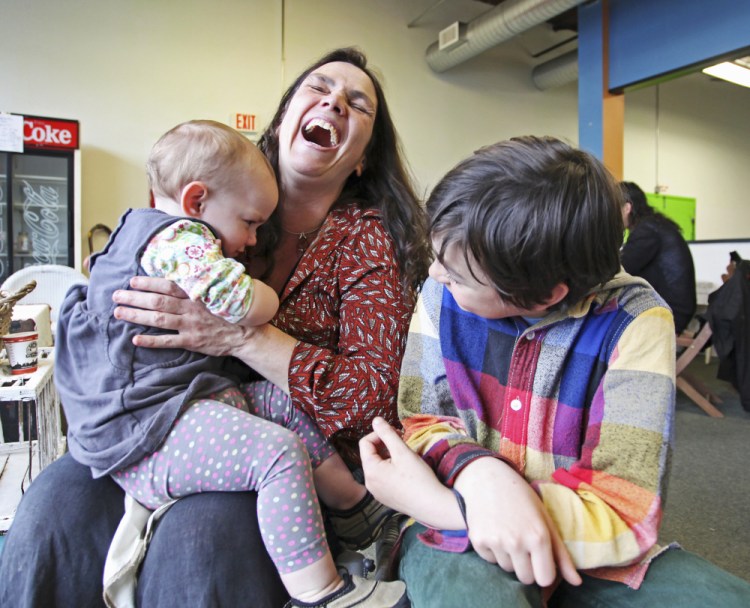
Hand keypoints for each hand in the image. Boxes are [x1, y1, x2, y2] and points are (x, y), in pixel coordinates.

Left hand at [112, 275, 251, 356]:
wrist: (246, 333)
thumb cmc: (231, 309)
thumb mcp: (221, 289)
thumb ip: (205, 279)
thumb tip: (197, 262)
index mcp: (196, 293)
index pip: (168, 285)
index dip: (148, 283)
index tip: (132, 281)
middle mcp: (190, 308)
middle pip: (157, 301)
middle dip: (134, 298)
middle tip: (116, 296)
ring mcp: (190, 325)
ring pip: (158, 319)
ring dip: (136, 315)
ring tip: (119, 312)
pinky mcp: (191, 341)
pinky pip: (167, 341)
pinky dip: (151, 340)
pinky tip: (135, 338)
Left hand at [360, 417, 463, 529]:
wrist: (433, 506)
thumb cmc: (418, 478)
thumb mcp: (402, 451)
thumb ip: (387, 433)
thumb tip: (375, 420)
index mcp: (370, 470)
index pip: (365, 443)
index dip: (379, 434)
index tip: (396, 433)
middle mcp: (369, 483)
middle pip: (370, 455)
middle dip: (385, 446)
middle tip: (403, 444)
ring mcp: (376, 493)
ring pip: (377, 467)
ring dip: (388, 458)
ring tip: (406, 459)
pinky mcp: (385, 499)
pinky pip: (382, 479)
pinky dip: (391, 470)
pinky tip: (406, 473)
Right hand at [455, 458, 580, 587]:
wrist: (488, 478)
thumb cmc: (522, 498)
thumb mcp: (545, 520)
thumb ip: (561, 554)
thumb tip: (577, 583)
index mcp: (538, 536)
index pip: (545, 579)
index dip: (544, 572)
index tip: (541, 561)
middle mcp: (516, 542)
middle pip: (526, 578)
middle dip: (527, 567)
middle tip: (523, 545)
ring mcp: (495, 542)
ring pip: (507, 569)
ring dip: (510, 558)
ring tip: (508, 534)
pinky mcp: (478, 541)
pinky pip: (490, 560)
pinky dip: (493, 551)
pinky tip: (494, 531)